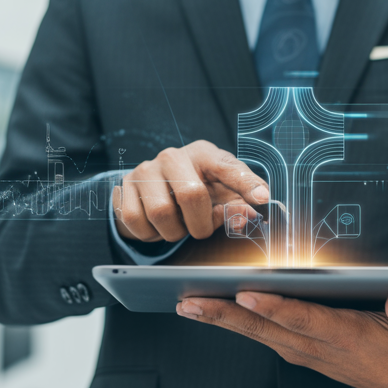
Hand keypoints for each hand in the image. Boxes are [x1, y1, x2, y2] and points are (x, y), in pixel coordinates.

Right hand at [114, 140, 268, 242]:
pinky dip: (148, 234)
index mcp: (204, 154)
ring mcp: (145, 169)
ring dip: (172, 232)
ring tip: (176, 225)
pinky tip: (155, 225)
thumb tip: (248, 217)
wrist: (152, 188)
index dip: (246, 183)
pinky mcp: (124, 186)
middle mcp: (173, 156)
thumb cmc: (195, 190)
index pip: (227, 165)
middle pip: (191, 194)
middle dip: (199, 224)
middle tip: (199, 229)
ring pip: (160, 213)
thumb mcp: (220, 195)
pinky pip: (135, 221)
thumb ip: (238, 206)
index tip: (263, 198)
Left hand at [176, 292, 387, 387]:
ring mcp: (301, 349)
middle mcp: (315, 344)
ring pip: (256, 333)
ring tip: (188, 304)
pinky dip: (232, 322)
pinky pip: (259, 335)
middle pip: (266, 328)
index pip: (304, 319)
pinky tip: (210, 309)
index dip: (276, 307)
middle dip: (227, 314)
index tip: (248, 294)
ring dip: (220, 319)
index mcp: (344, 335)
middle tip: (192, 302)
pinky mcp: (295, 349)